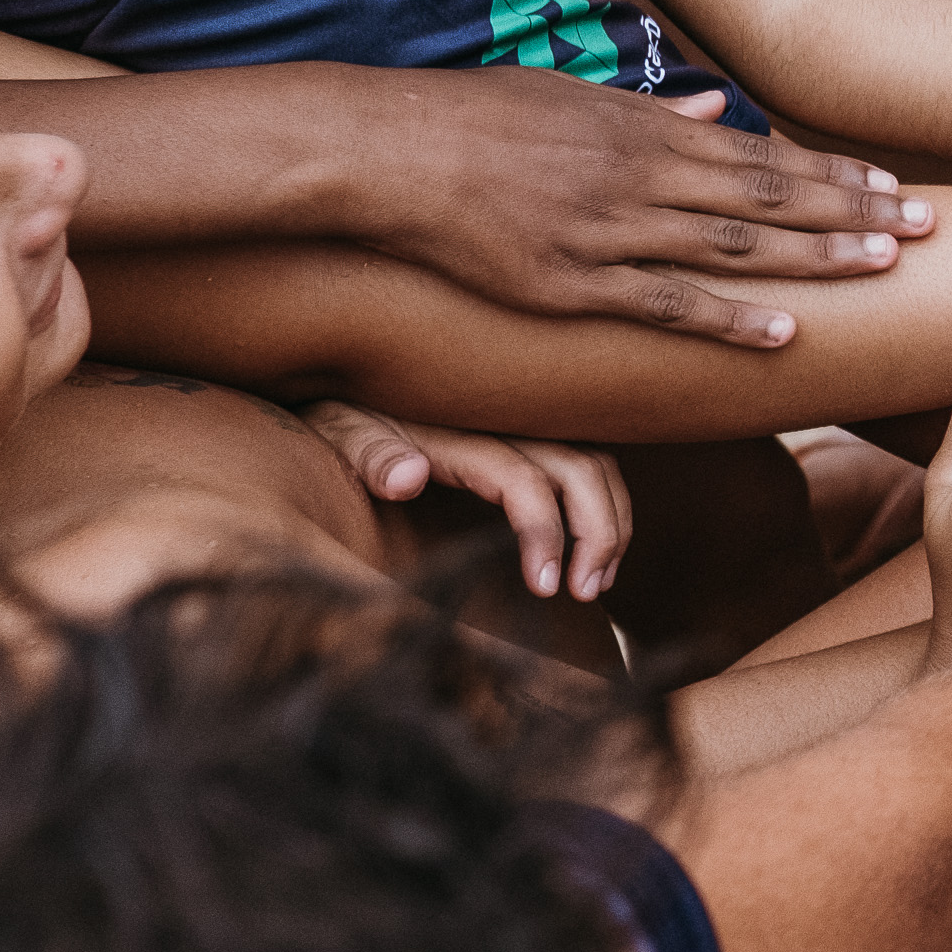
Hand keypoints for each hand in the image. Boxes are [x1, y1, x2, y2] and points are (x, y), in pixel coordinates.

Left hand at [302, 401, 631, 602]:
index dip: (545, 532)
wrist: (349, 359)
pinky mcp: (531, 429)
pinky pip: (587, 461)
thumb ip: (373, 454)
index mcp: (464, 429)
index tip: (543, 588)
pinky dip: (604, 504)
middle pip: (583, 469)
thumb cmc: (342, 408)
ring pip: (596, 464)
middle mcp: (508, 420)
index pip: (525, 480)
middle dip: (599, 532)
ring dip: (610, 521)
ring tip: (597, 581)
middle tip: (586, 592)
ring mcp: (525, 422)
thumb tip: (409, 479)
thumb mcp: (341, 428)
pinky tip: (594, 547)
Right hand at [350, 76, 934, 347]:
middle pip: (769, 196)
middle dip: (854, 210)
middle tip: (927, 224)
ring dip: (816, 256)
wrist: (387, 150)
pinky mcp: (572, 281)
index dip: (832, 173)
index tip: (891, 184)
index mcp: (643, 130)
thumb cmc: (471, 119)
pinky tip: (785, 333)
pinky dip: (730, 319)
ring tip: (885, 265)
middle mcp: (642, 174)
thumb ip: (643, 108)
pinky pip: (666, 305)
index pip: (762, 155)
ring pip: (736, 245)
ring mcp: (610, 229)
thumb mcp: (565, 95)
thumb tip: (705, 108)